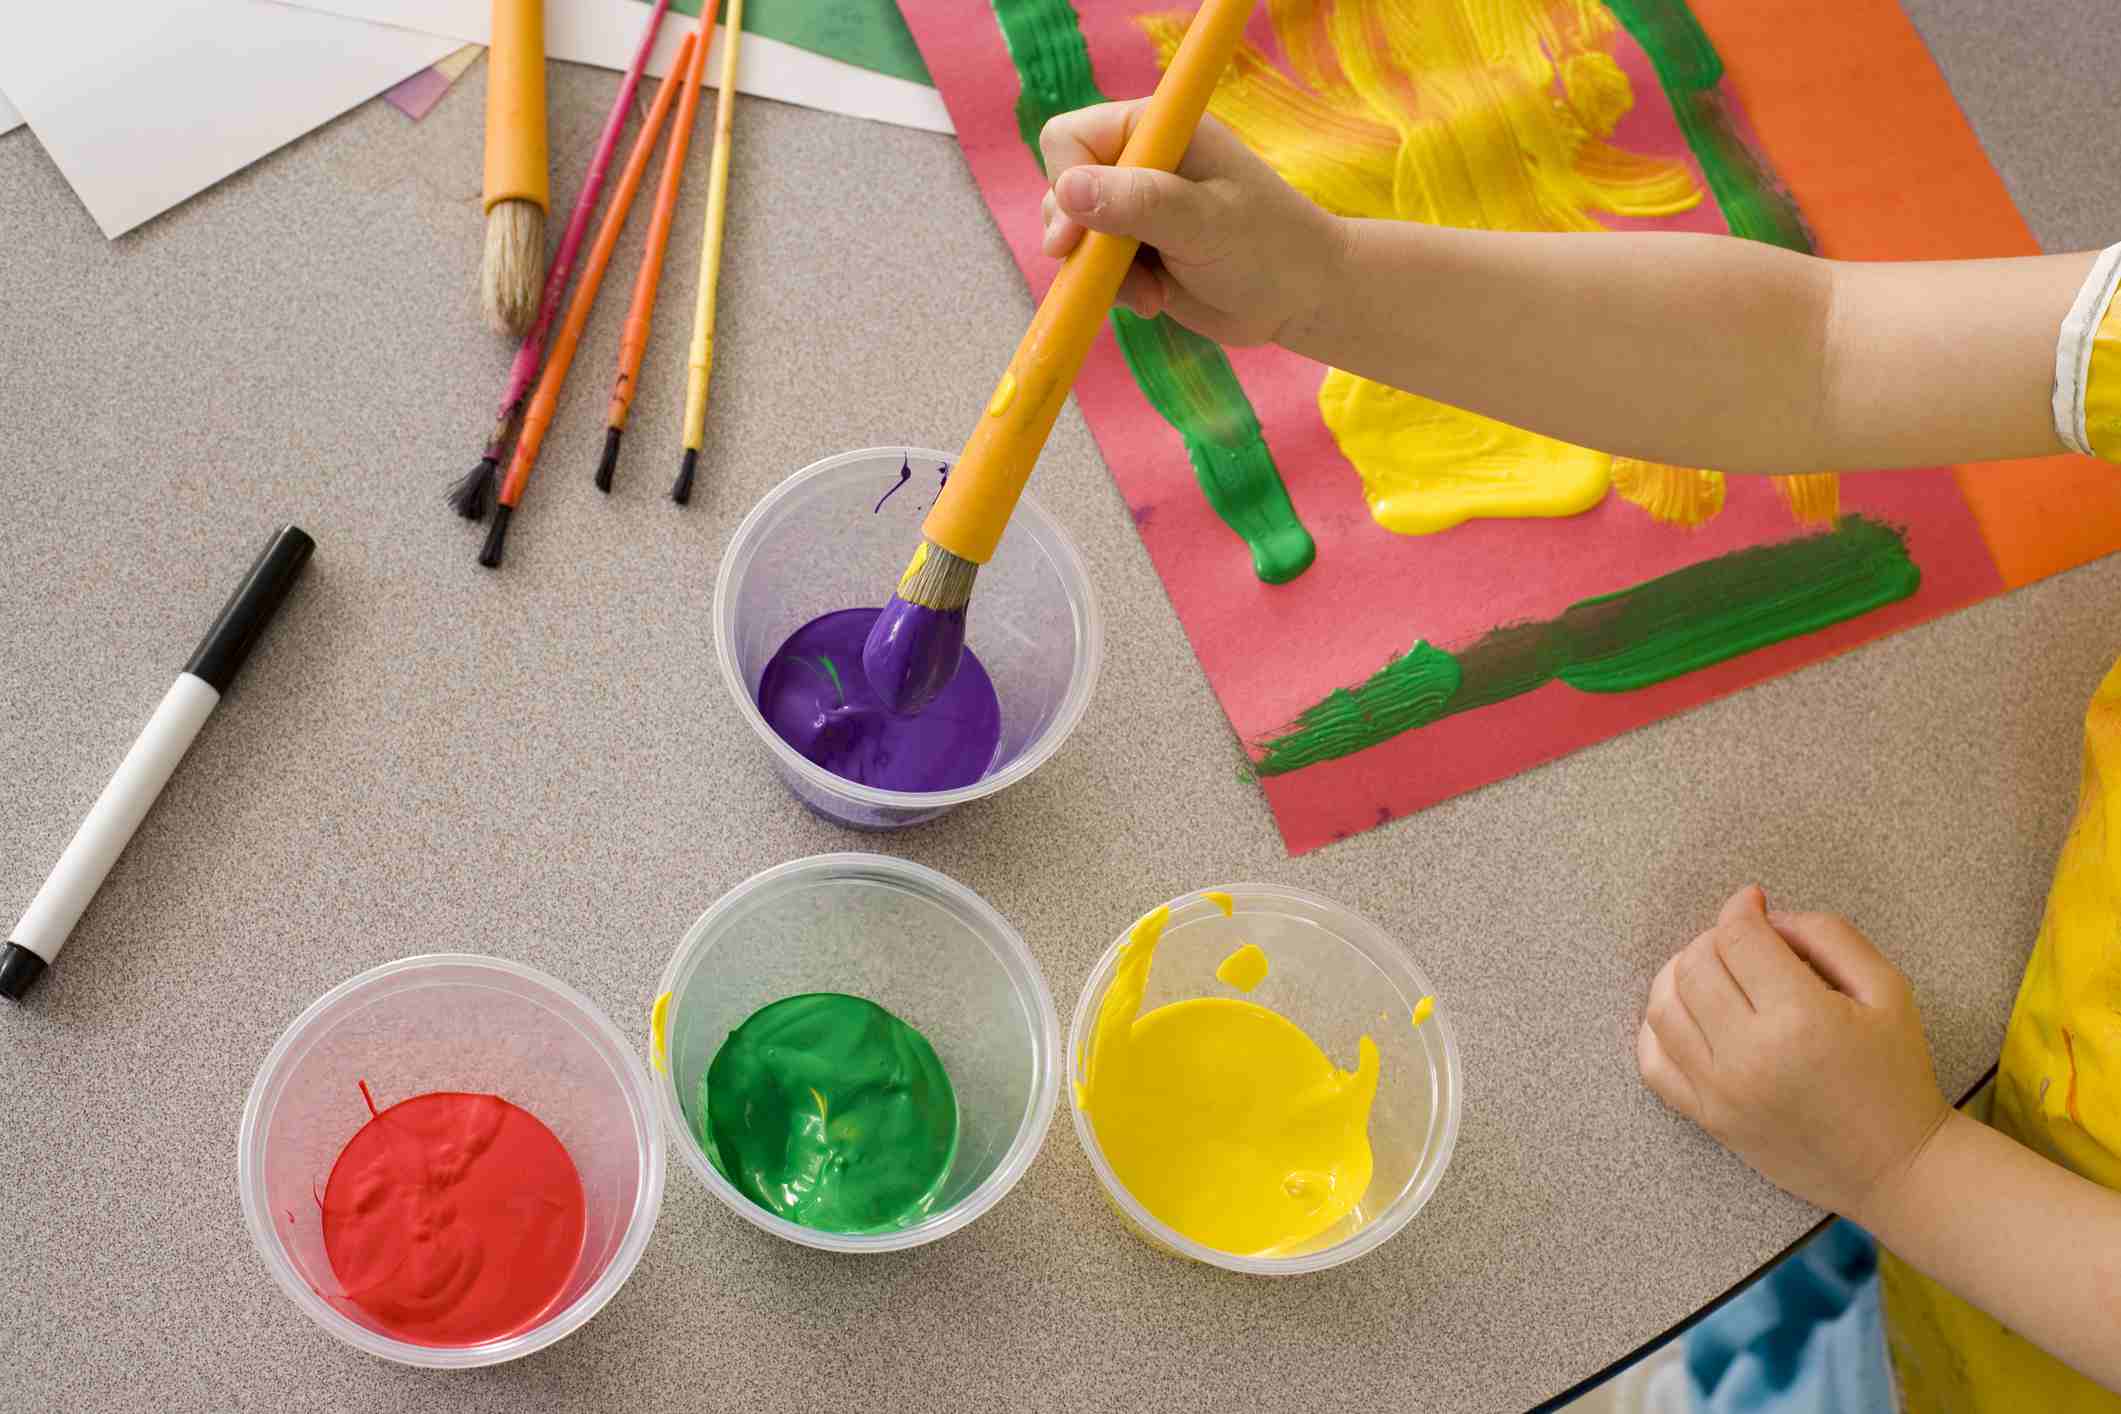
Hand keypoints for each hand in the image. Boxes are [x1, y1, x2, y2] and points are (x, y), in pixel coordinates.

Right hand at [1038, 102, 1344, 346]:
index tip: (1079, 234)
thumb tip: (1068, 191)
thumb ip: (1138, 202)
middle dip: (1082, 237)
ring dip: (1100, 272)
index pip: (1071, 138)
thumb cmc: (1266, 248)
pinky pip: (1092, 267)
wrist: (1299, 299)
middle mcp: (1140, 161)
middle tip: (1114, 270)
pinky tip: (1155, 299)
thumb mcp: (1203, 222)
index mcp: (1158, 129)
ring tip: (1150, 293)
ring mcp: (1134, 206)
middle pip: (1063, 187)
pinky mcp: (1134, 248)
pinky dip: (1113, 289)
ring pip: (1073, 233)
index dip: (1066, 183)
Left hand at [1637, 886, 1951, 1225]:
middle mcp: (1749, 1055)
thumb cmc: (1896, 1075)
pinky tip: (1684, 1013)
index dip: (1741, 909)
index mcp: (1800, 1019)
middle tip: (1741, 941)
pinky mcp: (1708, 1118)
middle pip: (1694, 967)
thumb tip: (1766, 919)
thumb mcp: (1888, 990)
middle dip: (1713, 939)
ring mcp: (1720, 1091)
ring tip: (1712, 969)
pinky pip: (1653, 1063)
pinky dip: (1655, 1028)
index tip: (1753, 903)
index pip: (1738, 939)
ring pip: (1663, 1008)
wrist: (1897, 1169)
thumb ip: (1828, 936)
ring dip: (1678, 974)